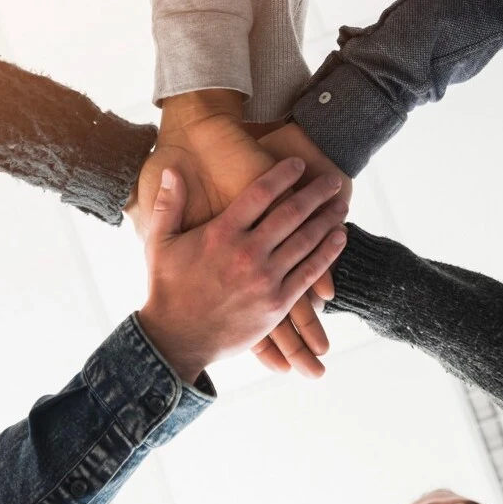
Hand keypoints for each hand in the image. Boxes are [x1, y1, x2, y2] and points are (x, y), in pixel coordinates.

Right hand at [137, 159, 347, 382]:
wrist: (177, 339)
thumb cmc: (167, 288)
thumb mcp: (161, 243)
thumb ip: (169, 204)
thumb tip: (171, 169)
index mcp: (221, 233)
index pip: (261, 193)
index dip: (283, 175)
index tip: (298, 163)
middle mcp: (247, 252)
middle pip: (291, 213)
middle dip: (315, 193)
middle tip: (332, 179)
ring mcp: (265, 278)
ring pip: (305, 240)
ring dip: (327, 219)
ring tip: (342, 204)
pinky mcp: (276, 303)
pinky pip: (309, 273)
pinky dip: (327, 253)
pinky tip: (339, 238)